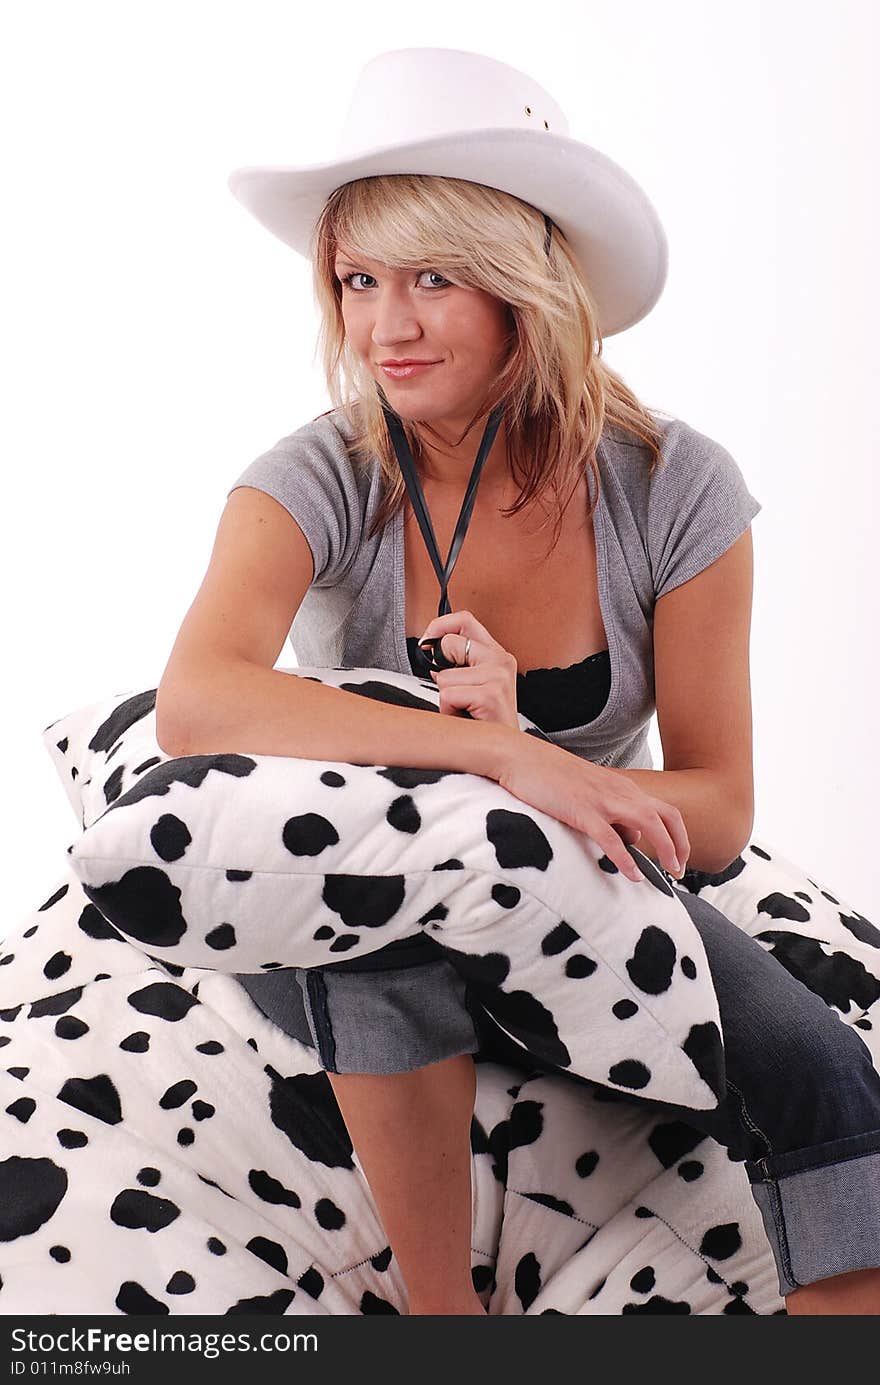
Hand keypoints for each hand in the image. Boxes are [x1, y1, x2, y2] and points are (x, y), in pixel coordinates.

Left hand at [417, 608, 520, 731]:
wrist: (504, 752)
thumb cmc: (483, 720)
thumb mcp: (470, 683)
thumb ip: (454, 662)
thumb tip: (428, 649)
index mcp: (496, 653)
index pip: (464, 620)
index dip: (439, 627)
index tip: (426, 644)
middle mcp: (501, 659)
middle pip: (449, 644)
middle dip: (441, 671)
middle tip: (455, 692)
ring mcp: (498, 676)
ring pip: (444, 676)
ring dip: (446, 698)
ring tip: (465, 709)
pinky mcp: (491, 695)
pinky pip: (448, 695)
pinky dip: (449, 711)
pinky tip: (467, 718)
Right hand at [496, 731, 689, 883]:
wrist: (521, 757)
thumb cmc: (550, 776)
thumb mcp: (590, 791)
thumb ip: (611, 811)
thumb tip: (628, 838)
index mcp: (623, 787)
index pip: (665, 811)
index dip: (679, 836)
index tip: (678, 859)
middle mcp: (620, 792)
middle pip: (667, 817)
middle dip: (680, 846)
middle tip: (679, 871)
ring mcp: (603, 800)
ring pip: (649, 825)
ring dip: (665, 851)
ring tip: (668, 875)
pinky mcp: (582, 811)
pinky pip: (612, 839)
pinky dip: (626, 860)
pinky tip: (633, 876)